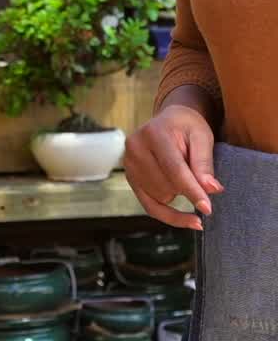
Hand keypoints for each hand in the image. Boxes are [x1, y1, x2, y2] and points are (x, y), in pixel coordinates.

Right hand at [123, 105, 223, 230]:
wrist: (168, 121)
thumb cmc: (187, 127)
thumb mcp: (202, 136)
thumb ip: (204, 162)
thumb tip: (211, 189)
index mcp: (154, 133)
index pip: (174, 169)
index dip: (192, 191)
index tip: (208, 209)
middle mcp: (135, 148)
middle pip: (167, 185)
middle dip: (188, 188)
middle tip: (199, 175)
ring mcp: (128, 164)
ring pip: (160, 197)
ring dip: (178, 193)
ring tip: (183, 172)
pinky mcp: (130, 177)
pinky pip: (149, 206)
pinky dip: (170, 215)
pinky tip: (189, 220)